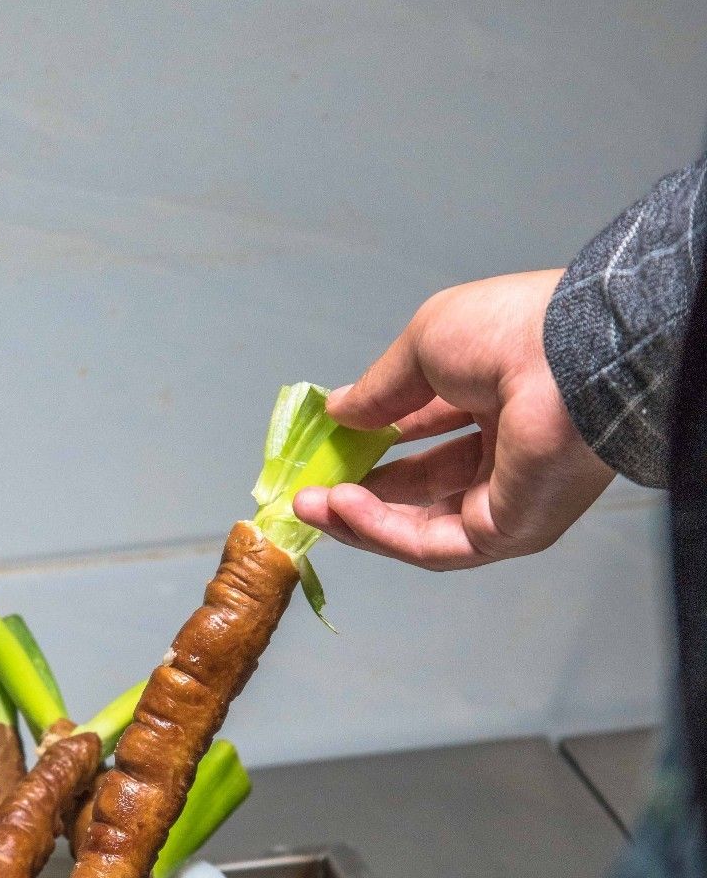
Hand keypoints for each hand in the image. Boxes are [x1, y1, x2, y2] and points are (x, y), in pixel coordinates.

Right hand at [292, 271, 614, 568]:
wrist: (567, 361)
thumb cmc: (510, 335)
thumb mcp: (425, 345)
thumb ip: (381, 389)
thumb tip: (338, 411)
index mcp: (500, 399)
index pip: (430, 430)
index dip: (376, 438)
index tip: (330, 441)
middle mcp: (509, 452)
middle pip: (423, 485)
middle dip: (361, 488)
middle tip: (311, 487)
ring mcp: (510, 498)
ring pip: (421, 523)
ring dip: (359, 517)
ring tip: (311, 503)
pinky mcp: (507, 533)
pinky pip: (433, 542)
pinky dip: (382, 530)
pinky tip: (343, 507)